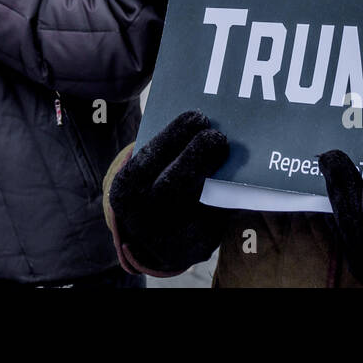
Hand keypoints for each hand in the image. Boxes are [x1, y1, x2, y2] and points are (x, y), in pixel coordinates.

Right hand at [108, 110, 229, 275]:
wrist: (150, 242)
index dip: (176, 134)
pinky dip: (230, 193)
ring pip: (201, 200)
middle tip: (217, 135)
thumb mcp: (142, 175)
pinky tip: (237, 176)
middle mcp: (144, 216)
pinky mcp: (198, 247)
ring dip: (220, 172)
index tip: (197, 116)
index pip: (149, 158)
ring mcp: (171, 236)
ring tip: (228, 151)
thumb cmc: (151, 190)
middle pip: (173, 182)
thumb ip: (162, 154)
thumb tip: (199, 123)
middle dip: (198, 154)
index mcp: (126, 191)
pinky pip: (219, 216)